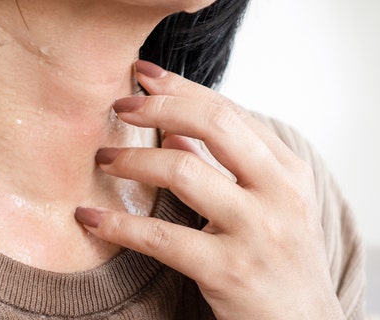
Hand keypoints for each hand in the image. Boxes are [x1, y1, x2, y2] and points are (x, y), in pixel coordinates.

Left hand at [74, 60, 344, 318]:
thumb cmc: (282, 263)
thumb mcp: (271, 206)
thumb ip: (229, 166)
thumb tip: (176, 133)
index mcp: (288, 170)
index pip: (229, 111)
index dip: (181, 87)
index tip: (143, 78)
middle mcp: (279, 192)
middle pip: (212, 123)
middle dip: (158, 107)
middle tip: (120, 106)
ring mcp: (256, 231)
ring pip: (182, 170)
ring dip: (132, 158)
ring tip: (104, 158)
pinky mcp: (229, 270)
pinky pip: (161, 237)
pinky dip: (118, 224)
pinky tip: (91, 217)